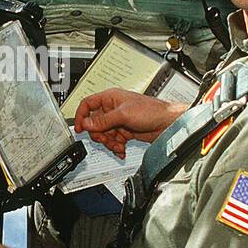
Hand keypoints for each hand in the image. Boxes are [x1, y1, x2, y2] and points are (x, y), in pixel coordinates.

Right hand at [73, 88, 187, 157]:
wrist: (168, 123)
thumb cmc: (152, 111)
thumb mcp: (123, 114)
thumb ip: (103, 120)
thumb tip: (86, 123)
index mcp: (110, 98)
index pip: (88, 105)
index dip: (81, 116)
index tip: (79, 128)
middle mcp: (113, 109)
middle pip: (95, 123)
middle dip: (99, 134)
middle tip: (106, 139)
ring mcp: (119, 120)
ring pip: (104, 134)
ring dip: (109, 142)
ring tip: (118, 146)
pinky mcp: (125, 131)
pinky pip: (114, 140)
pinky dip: (116, 146)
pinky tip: (121, 149)